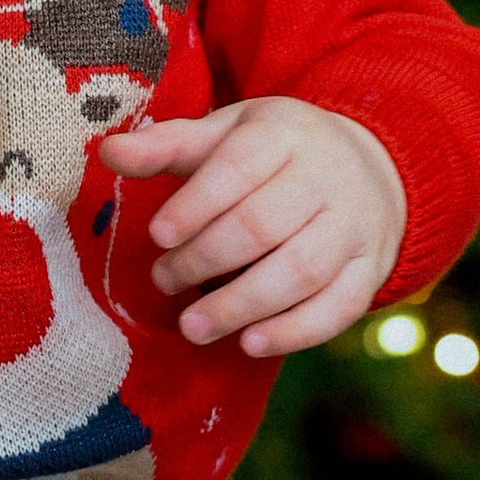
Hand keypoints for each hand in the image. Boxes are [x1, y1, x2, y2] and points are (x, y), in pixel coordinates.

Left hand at [98, 97, 407, 358]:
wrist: (370, 166)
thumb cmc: (275, 154)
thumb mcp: (226, 135)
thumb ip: (167, 146)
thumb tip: (110, 152)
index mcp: (284, 135)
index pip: (240, 167)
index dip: (197, 204)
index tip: (158, 236)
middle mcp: (327, 177)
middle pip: (265, 224)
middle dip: (206, 259)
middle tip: (164, 281)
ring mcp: (354, 226)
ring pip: (302, 270)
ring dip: (242, 304)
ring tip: (192, 327)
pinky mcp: (370, 269)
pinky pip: (340, 306)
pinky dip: (295, 331)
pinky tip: (250, 344)